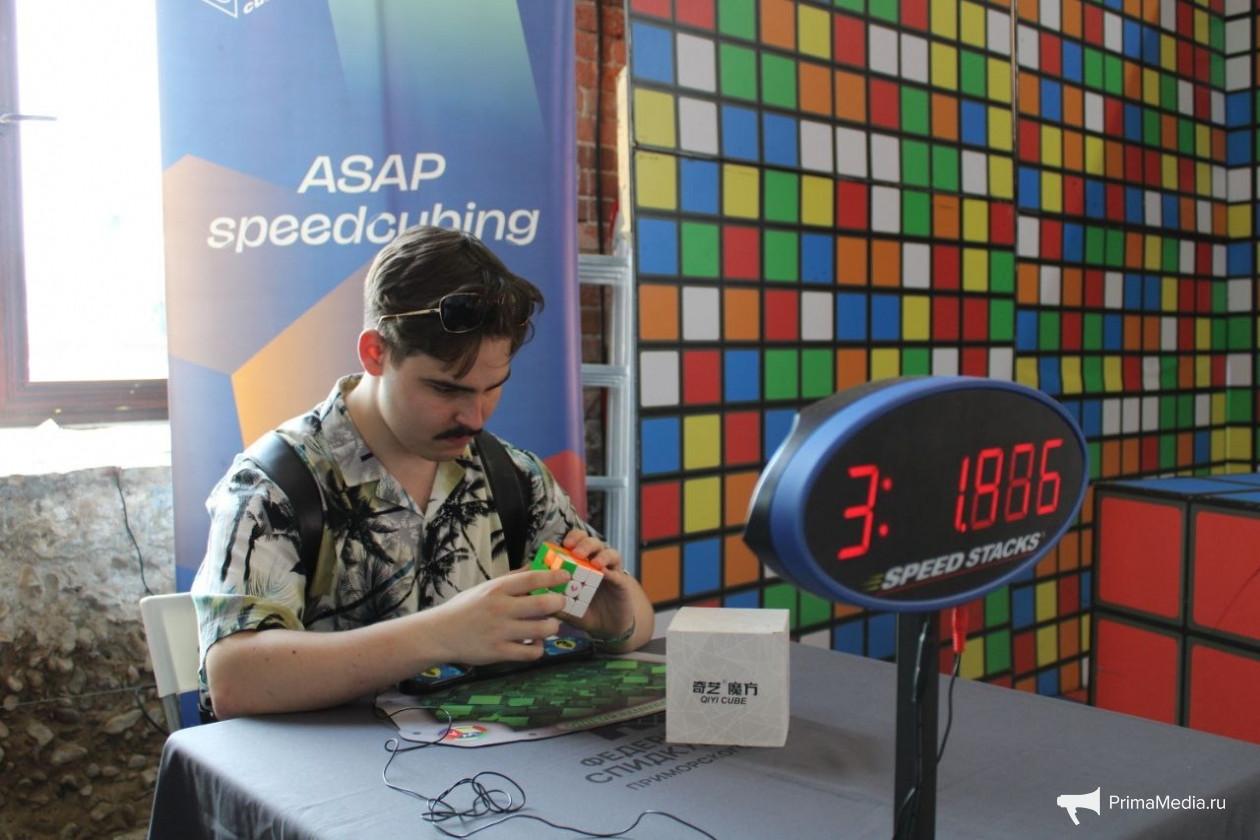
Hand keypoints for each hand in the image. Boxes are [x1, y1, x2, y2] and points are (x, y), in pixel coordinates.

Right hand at [425, 568, 568, 665]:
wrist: (439, 634)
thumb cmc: (465, 608)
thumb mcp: (484, 588)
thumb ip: (511, 580)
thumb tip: (534, 566)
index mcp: (496, 589)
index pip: (532, 578)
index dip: (553, 577)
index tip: (566, 577)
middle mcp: (500, 609)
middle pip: (543, 603)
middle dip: (559, 603)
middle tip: (560, 603)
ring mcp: (500, 632)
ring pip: (543, 630)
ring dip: (552, 627)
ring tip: (549, 626)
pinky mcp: (498, 653)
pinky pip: (531, 652)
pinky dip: (538, 648)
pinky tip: (534, 643)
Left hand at [556, 529, 637, 640]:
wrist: (606, 628)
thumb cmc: (584, 613)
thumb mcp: (566, 608)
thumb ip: (553, 601)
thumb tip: (534, 595)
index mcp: (581, 564)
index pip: (577, 542)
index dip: (571, 538)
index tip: (563, 544)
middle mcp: (596, 563)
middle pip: (592, 542)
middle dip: (583, 542)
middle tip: (575, 552)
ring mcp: (610, 571)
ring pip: (609, 552)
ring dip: (600, 554)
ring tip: (593, 562)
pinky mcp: (621, 582)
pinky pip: (617, 573)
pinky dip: (611, 571)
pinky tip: (604, 574)